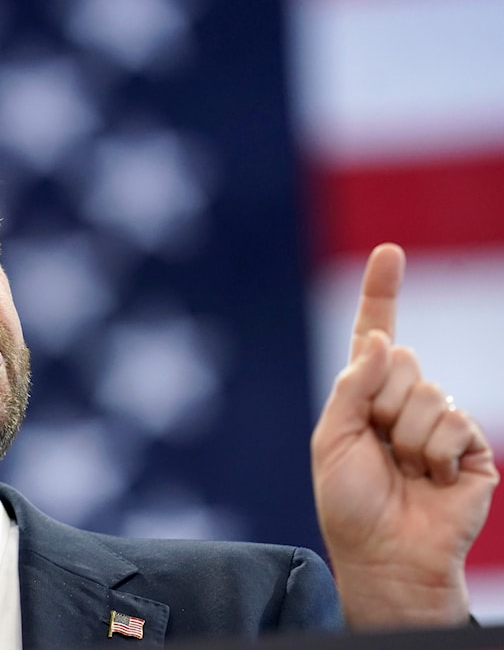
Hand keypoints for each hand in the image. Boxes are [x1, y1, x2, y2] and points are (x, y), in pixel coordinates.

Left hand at [311, 243, 498, 627]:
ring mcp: (439, 421)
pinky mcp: (471, 446)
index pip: (376, 334)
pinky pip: (453, 422)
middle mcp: (403, 400)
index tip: (389, 251)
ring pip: (427, 392)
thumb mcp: (333, 438)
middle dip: (383, 402)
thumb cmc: (350, 501)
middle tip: (379, 447)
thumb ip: (352, 386)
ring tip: (404, 470)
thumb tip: (386, 341)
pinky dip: (434, 453)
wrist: (384, 553)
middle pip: (402, 361)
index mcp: (365, 395)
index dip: (381, 292)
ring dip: (406, 435)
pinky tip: (432, 479)